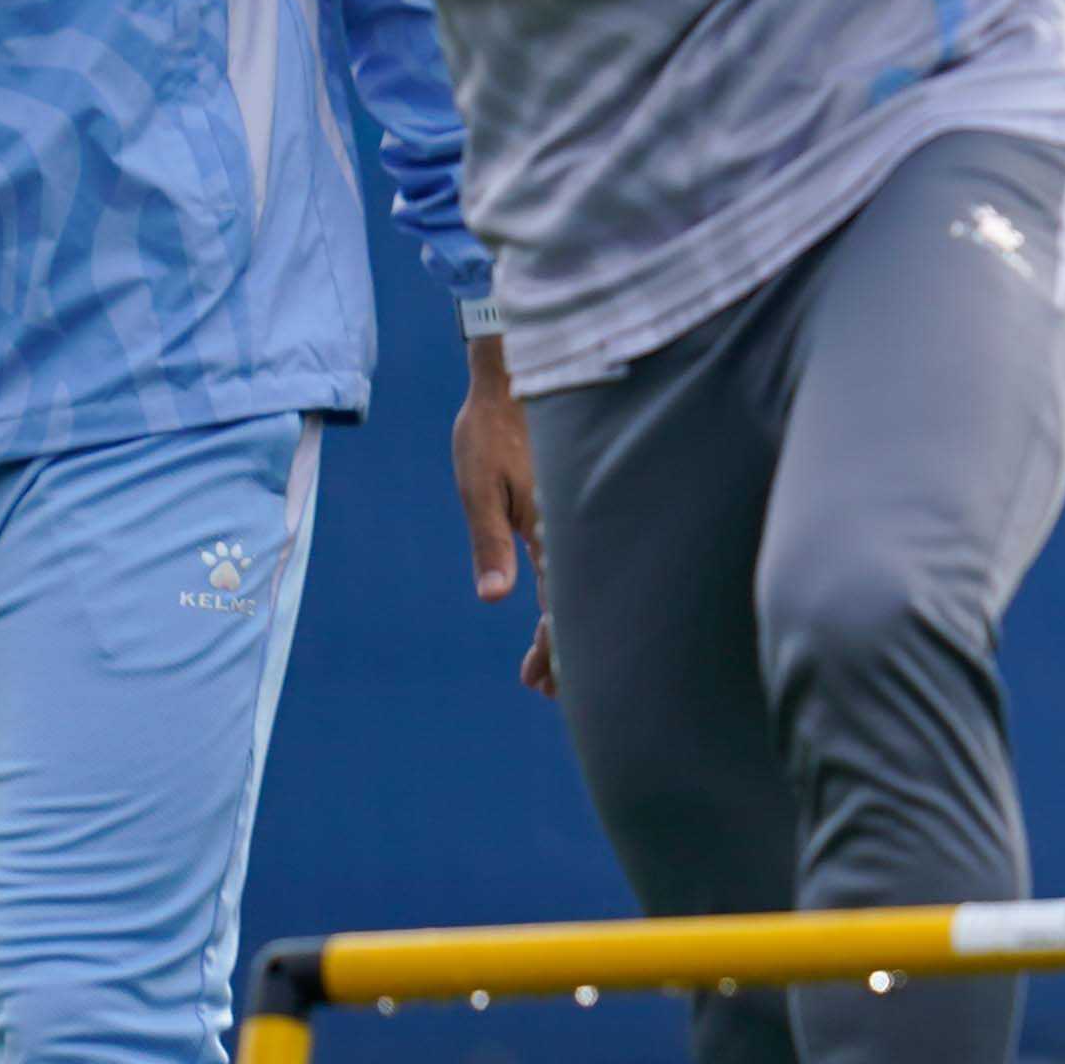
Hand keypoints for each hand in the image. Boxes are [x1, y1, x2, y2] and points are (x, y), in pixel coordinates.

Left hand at [453, 334, 551, 691]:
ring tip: (551, 660)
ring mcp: (576, 516)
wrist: (516, 376)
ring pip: (586, 585)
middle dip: (566, 651)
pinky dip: (574, 591)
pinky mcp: (571, 504)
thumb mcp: (479, 487)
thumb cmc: (490, 428)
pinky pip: (581, 559)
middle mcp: (574, 526)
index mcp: (553, 529)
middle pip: (581, 605)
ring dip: (571, 626)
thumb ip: (490, 542)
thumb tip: (494, 598)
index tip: (538, 681)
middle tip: (545, 687)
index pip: (562, 606)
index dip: (554, 649)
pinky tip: (564, 604)